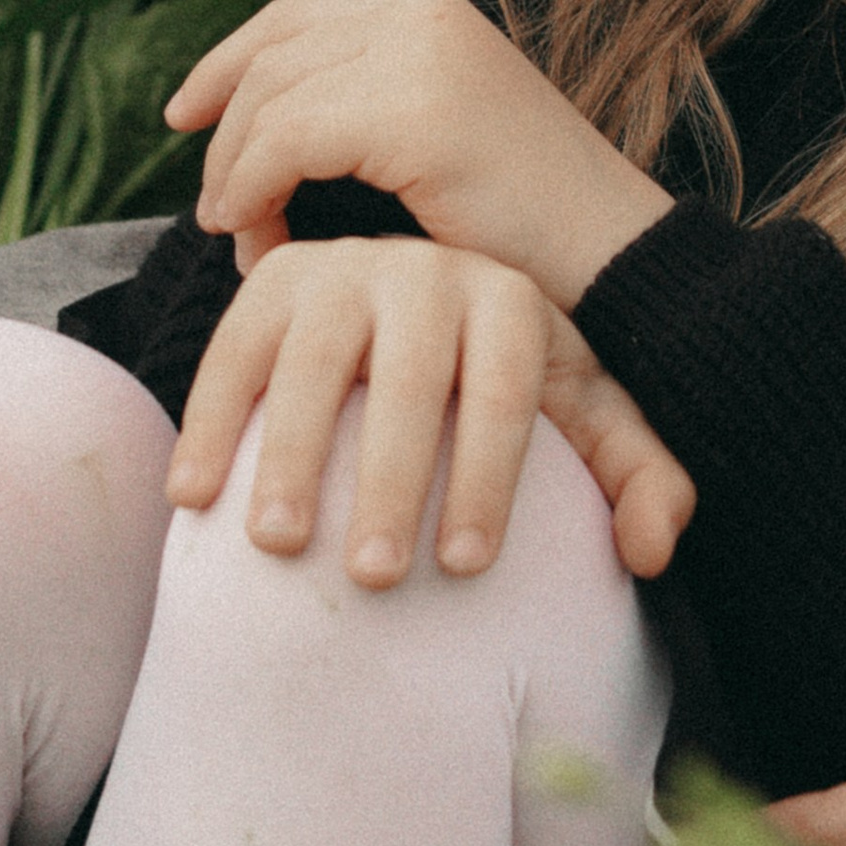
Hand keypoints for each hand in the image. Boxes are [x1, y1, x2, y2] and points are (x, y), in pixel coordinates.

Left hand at [166, 0, 669, 309]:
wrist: (615, 262)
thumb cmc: (528, 230)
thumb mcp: (441, 145)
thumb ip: (372, 112)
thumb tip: (271, 126)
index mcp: (431, 12)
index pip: (293, 18)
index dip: (225, 64)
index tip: (183, 119)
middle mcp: (421, 15)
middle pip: (268, 57)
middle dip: (223, 137)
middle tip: (219, 217)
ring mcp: (420, 55)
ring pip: (268, 101)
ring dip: (235, 178)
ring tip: (248, 245)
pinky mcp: (413, 111)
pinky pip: (285, 143)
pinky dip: (253, 195)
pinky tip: (260, 242)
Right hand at [168, 236, 690, 585]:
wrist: (423, 312)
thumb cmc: (505, 385)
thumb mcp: (585, 415)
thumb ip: (638, 478)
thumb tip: (653, 553)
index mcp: (507, 300)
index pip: (501, 391)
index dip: (485, 480)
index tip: (462, 568)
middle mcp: (424, 270)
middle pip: (405, 380)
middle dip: (389, 480)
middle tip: (374, 576)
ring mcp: (341, 269)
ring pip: (311, 363)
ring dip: (288, 455)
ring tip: (279, 545)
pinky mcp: (273, 284)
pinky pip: (233, 353)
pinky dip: (207, 423)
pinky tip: (193, 499)